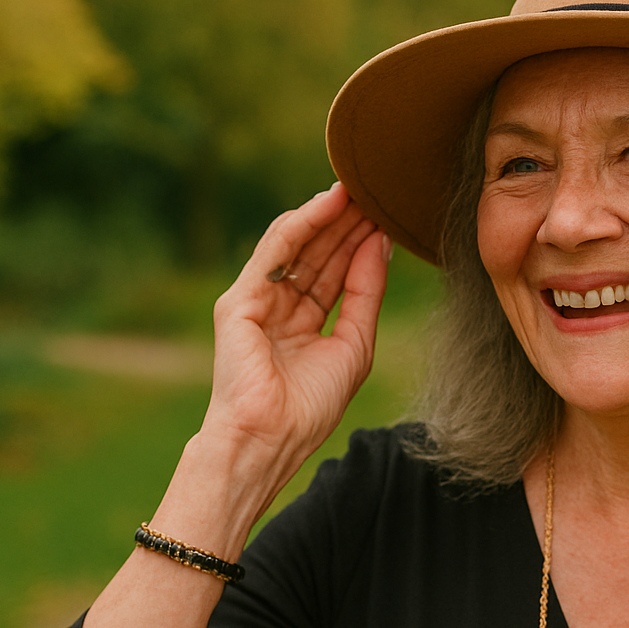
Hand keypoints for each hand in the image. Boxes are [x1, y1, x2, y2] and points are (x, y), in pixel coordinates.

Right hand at [202, 182, 388, 475]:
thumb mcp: (355, 343)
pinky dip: (303, 224)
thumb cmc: (311, 406)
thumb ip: (366, 292)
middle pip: (318, 253)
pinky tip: (328, 204)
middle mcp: (279, 307)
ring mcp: (257, 301)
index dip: (361, 243)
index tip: (389, 214)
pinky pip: (275, 252)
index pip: (335, 271)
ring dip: (328, 216)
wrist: (271, 438)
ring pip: (298, 246)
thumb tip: (381, 243)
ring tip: (358, 189)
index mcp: (304, 323)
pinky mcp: (240, 300)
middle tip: (376, 190)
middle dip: (347, 223)